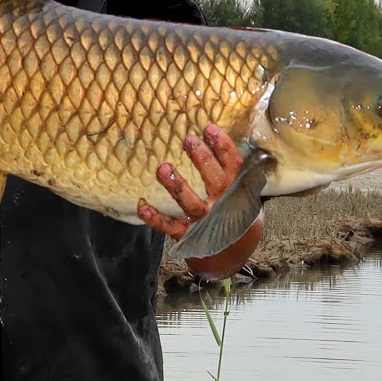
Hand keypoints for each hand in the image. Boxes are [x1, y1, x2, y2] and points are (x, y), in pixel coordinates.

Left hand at [137, 124, 264, 279]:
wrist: (233, 251)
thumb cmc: (232, 210)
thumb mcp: (239, 190)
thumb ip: (229, 168)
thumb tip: (211, 134)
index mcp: (236, 191)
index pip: (233, 166)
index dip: (223, 148)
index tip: (209, 128)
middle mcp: (222, 206)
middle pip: (214, 181)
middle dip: (203, 160)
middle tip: (189, 140)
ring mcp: (205, 222)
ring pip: (190, 203)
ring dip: (176, 185)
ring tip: (162, 167)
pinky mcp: (188, 236)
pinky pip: (170, 226)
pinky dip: (155, 218)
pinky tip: (142, 206)